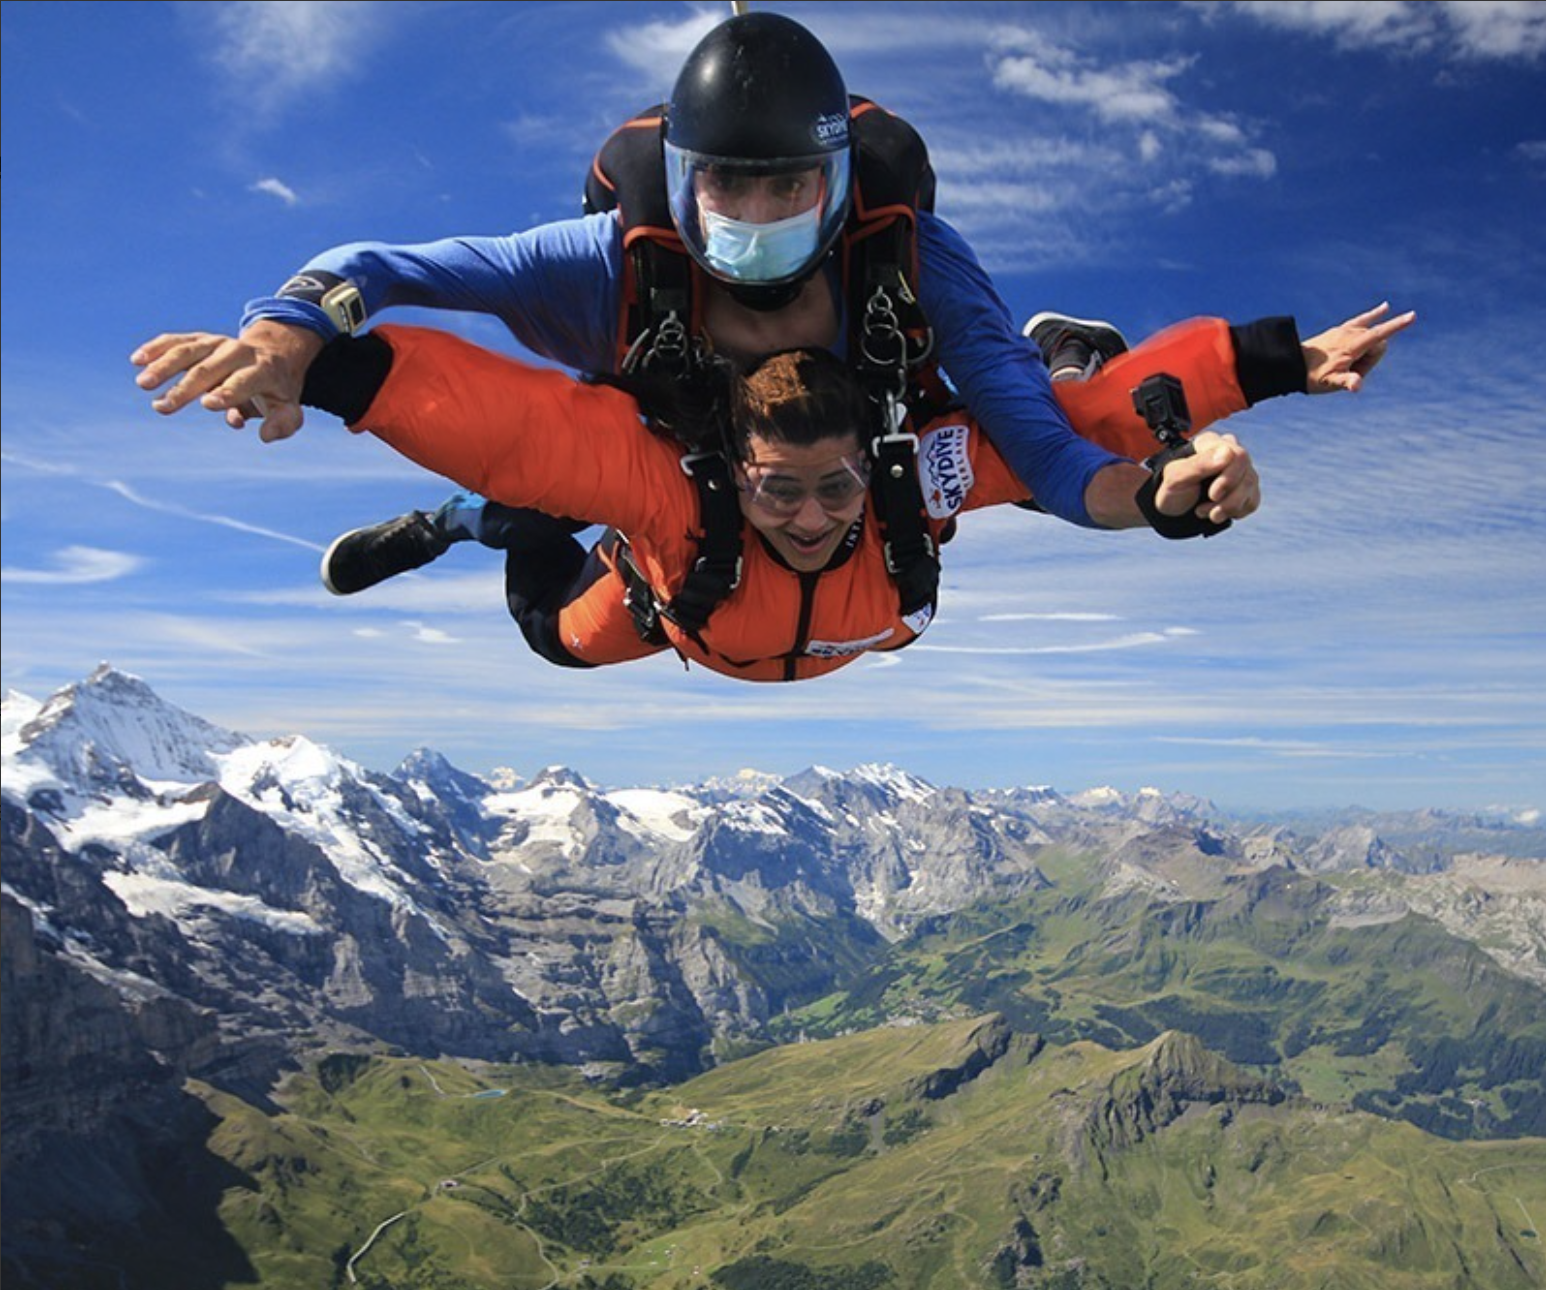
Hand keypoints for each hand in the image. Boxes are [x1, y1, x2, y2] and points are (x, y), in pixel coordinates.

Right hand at [131, 320, 324, 441]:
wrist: (275, 353)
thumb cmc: (278, 389)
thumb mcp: (289, 407)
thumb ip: (283, 423)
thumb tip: (264, 436)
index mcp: (262, 369)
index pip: (243, 381)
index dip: (228, 392)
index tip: (208, 404)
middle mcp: (238, 351)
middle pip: (208, 368)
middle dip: (185, 387)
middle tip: (162, 408)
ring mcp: (217, 343)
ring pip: (188, 351)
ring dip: (164, 366)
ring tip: (143, 384)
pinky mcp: (201, 339)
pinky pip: (177, 341)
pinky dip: (157, 347)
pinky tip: (137, 360)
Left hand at [1156, 431, 1258, 526]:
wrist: (1173, 508)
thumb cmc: (1173, 489)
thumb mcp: (1176, 478)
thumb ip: (1199, 464)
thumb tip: (1227, 453)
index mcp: (1212, 443)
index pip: (1238, 456)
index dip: (1229, 479)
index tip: (1213, 495)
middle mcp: (1232, 453)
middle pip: (1247, 475)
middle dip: (1227, 500)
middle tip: (1202, 510)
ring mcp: (1242, 471)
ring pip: (1250, 490)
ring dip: (1227, 508)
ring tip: (1203, 513)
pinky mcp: (1247, 490)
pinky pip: (1251, 502)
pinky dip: (1233, 513)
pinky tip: (1215, 512)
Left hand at [1303, 302, 1415, 393]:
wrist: (1291, 364)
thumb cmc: (1312, 376)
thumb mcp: (1330, 383)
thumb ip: (1346, 381)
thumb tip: (1356, 386)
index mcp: (1352, 345)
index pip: (1380, 334)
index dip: (1396, 326)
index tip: (1412, 315)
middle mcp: (1350, 333)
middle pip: (1376, 343)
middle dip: (1371, 359)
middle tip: (1347, 371)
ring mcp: (1344, 330)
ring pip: (1369, 336)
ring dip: (1365, 352)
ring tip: (1346, 362)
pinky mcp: (1340, 330)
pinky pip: (1361, 321)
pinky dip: (1373, 315)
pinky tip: (1385, 307)